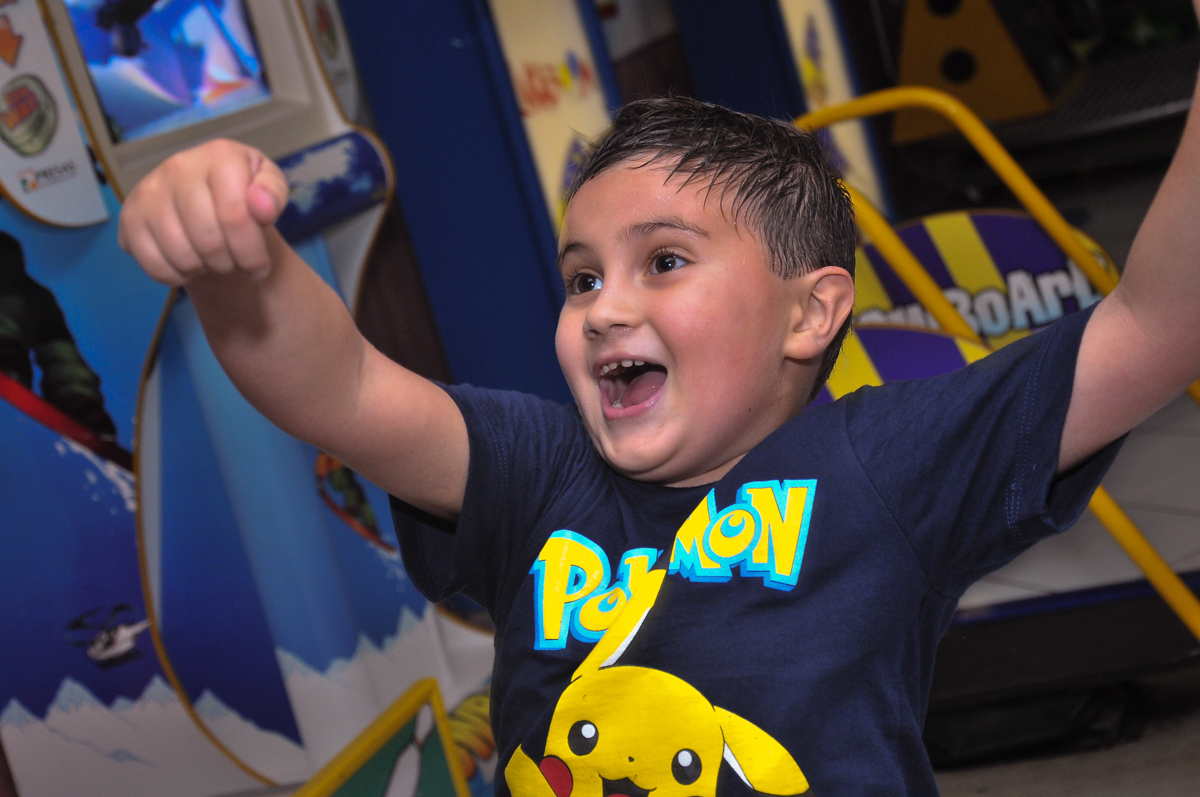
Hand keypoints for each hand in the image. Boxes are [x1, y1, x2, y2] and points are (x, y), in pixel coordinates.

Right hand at [118, 139, 289, 285]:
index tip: (260, 265)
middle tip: (236, 261)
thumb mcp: (270, 184)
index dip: (252, 253)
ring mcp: (149, 191)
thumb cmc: (242, 189)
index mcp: (220, 155)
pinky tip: (190, 262)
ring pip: (182, 256)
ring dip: (206, 269)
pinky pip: (155, 266)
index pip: (236, 217)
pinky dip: (178, 276)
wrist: (204, 189)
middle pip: (209, 242)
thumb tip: (262, 207)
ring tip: (214, 258)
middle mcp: (179, 166)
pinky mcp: (129, 216)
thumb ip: (274, 193)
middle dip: (231, 263)